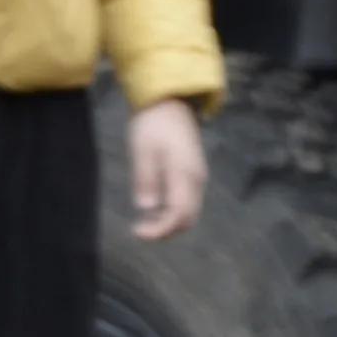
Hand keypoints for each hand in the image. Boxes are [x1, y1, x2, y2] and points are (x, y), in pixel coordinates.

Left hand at [130, 98, 208, 242]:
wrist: (171, 103)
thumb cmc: (153, 124)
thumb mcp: (143, 149)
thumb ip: (146, 178)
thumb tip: (146, 207)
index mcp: (185, 174)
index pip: (178, 213)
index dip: (160, 229)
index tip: (139, 233)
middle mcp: (196, 180)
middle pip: (187, 217)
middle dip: (166, 230)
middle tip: (140, 232)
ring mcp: (197, 177)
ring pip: (189, 212)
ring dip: (170, 223)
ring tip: (146, 225)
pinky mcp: (193, 174)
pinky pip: (188, 202)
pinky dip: (174, 213)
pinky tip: (156, 211)